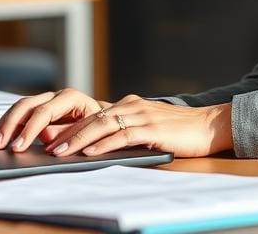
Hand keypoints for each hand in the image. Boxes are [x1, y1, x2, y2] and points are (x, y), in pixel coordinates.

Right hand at [0, 88, 107, 151]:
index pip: (44, 111)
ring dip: (4, 125)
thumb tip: (46, 136)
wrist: (105, 121)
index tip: (18, 147)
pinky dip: (7, 125)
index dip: (29, 129)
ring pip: (19, 107)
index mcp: (70, 98)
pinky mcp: (39, 109)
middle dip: (10, 125)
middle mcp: (56, 95)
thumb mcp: (89, 131)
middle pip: (27, 105)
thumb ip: (68, 133)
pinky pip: (19, 114)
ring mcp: (46, 100)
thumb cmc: (99, 127)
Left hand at [43, 94, 232, 158]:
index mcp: (130, 105)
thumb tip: (97, 146)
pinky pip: (122, 135)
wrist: (210, 125)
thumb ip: (126, 131)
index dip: (69, 127)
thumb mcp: (148, 127)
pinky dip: (102, 144)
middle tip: (46, 147)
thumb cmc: (179, 131)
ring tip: (59, 151)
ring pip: (102, 124)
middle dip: (66, 133)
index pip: (93, 114)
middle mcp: (133, 106)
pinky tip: (89, 153)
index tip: (48, 140)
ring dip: (78, 139)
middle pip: (92, 118)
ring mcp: (143, 115)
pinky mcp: (153, 128)